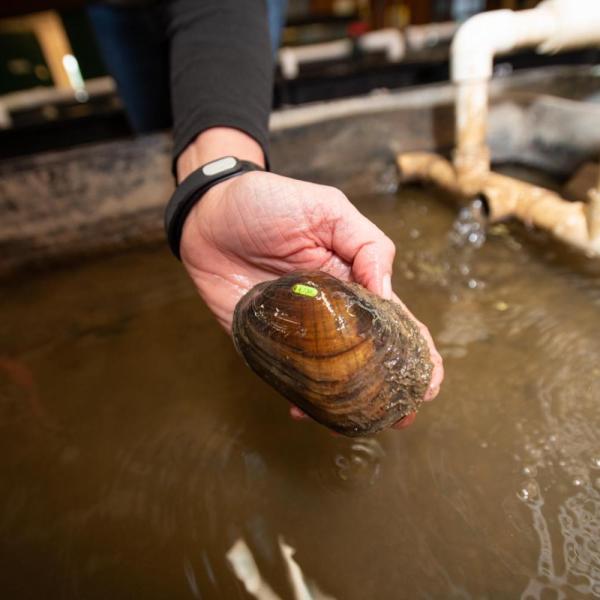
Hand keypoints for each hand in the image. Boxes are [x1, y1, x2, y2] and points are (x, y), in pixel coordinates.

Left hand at [179, 170, 443, 428]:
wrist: (209, 214)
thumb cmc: (270, 203)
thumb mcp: (328, 210)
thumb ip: (365, 244)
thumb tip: (387, 289)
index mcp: (352, 282)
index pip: (393, 322)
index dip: (415, 350)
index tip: (429, 380)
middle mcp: (330, 314)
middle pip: (367, 357)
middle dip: (389, 388)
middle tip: (402, 415)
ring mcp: (298, 332)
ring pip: (329, 375)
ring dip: (348, 402)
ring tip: (363, 422)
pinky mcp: (264, 341)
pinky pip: (285, 375)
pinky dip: (297, 397)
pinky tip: (303, 413)